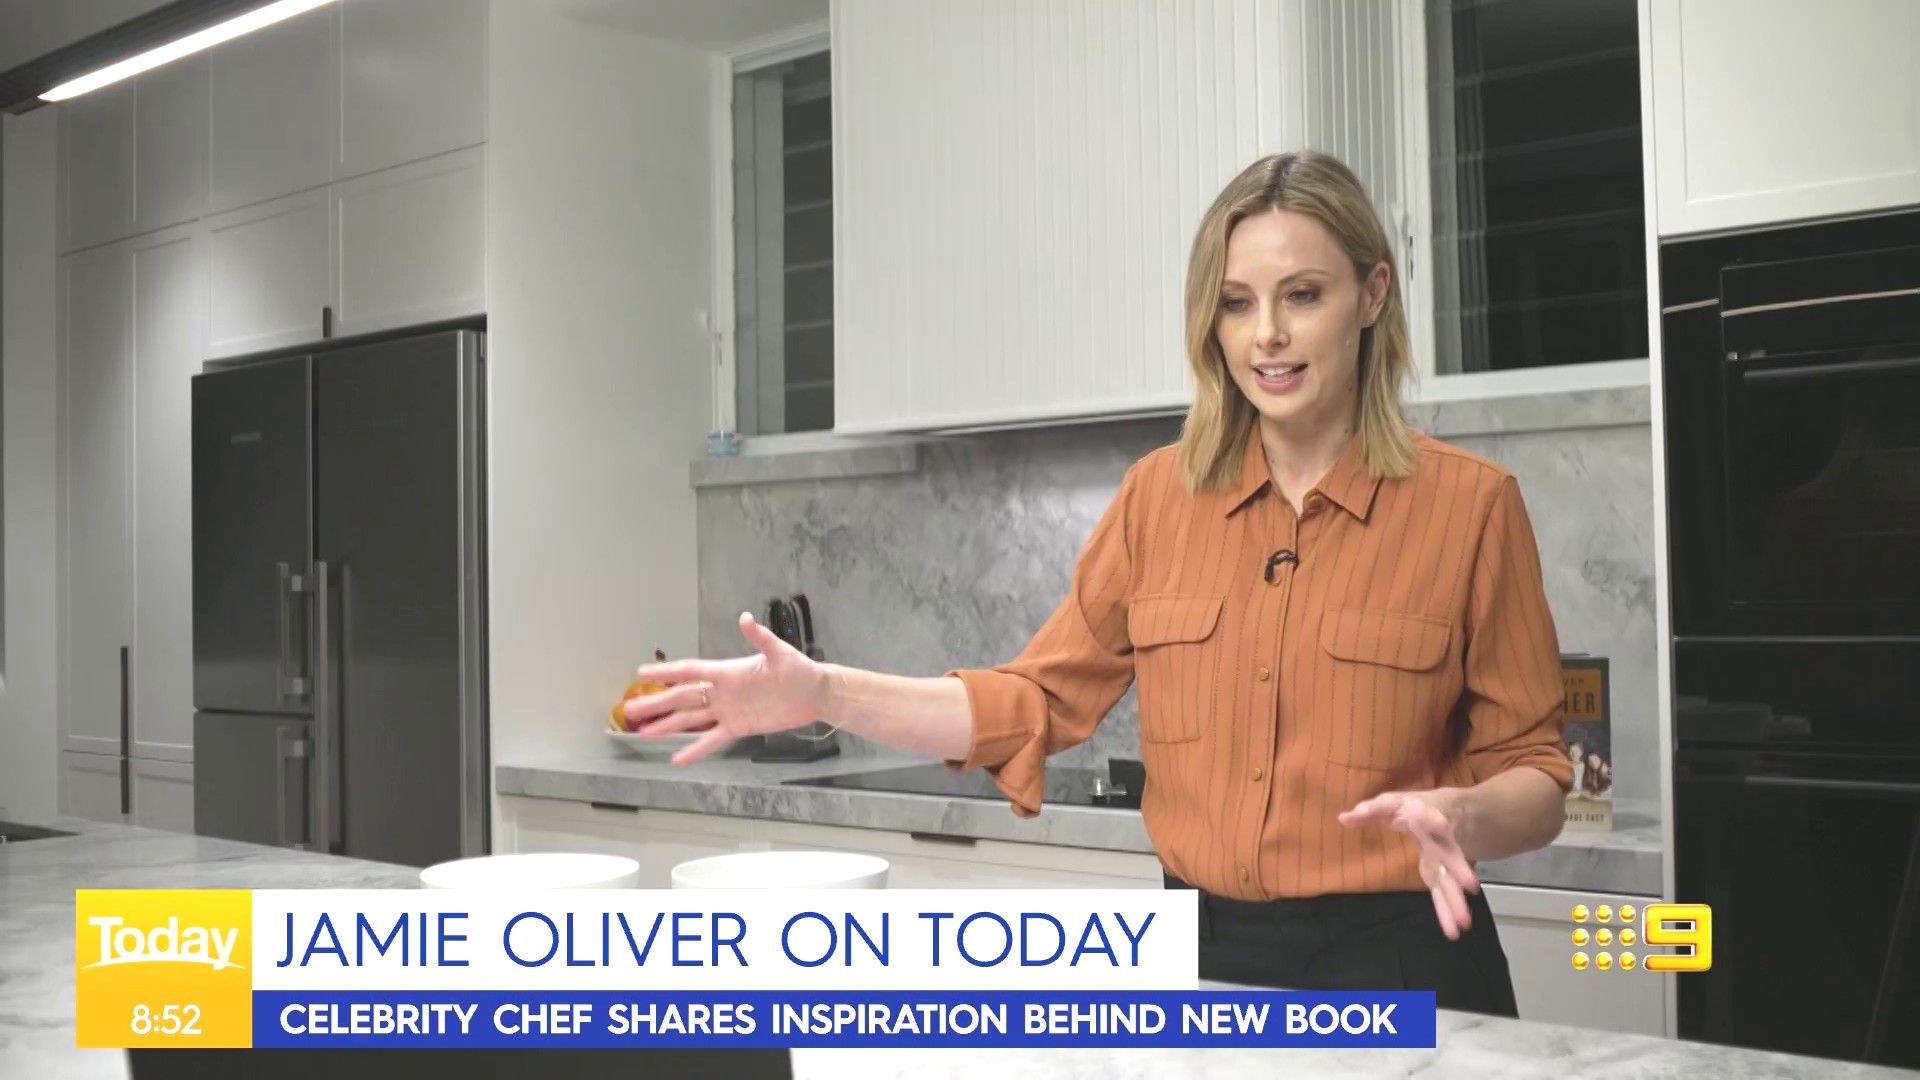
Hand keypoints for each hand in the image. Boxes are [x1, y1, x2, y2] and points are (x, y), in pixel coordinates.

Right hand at [623, 612, 828, 765]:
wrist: (814, 694)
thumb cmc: (799, 670)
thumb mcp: (781, 653)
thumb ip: (761, 638)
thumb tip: (745, 618)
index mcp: (727, 672)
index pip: (689, 672)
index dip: (665, 673)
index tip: (640, 674)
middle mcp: (722, 692)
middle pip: (682, 698)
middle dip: (656, 703)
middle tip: (630, 710)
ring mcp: (728, 711)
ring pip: (690, 719)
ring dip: (667, 725)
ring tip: (643, 732)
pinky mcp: (739, 727)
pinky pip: (712, 740)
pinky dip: (695, 749)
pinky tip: (677, 758)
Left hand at [1338, 789, 1479, 940]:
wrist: (1449, 810)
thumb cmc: (1410, 807)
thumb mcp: (1388, 803)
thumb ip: (1369, 811)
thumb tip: (1343, 818)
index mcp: (1424, 815)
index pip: (1426, 815)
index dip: (1431, 819)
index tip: (1440, 824)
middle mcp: (1439, 839)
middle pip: (1450, 853)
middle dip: (1459, 868)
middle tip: (1470, 884)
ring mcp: (1444, 859)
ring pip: (1452, 879)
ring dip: (1457, 900)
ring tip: (1464, 922)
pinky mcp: (1442, 874)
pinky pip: (1444, 893)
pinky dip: (1448, 912)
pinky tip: (1453, 931)